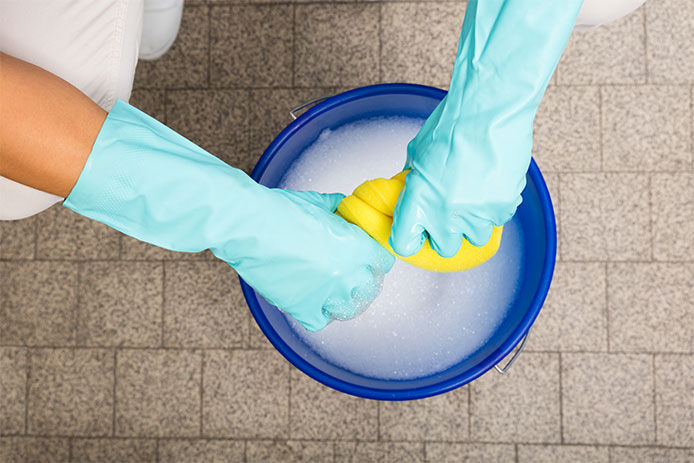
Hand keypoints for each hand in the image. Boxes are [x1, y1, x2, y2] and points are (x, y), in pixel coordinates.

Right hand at [64, 100, 393, 331]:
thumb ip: (341, 210)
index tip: (369, 257)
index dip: (376, 258)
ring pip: (349, 309)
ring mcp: (324, 294)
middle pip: (370, 288)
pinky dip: (318, 313)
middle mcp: (345, 274)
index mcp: (355, 246)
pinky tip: (312, 300)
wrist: (247, 225)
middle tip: (352, 274)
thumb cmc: (279, 209)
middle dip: (364, 280)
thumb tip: (349, 210)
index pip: (383, 262)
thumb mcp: (319, 203)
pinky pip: (320, 321)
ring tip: (335, 291)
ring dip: (345, 300)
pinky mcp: (300, 307)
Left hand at [389, 0, 581, 257]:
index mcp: (418, 199)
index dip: (409, 239)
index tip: (414, 233)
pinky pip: (498, 219)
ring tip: (473, 195)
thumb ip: (413, 180)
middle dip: (446, 235)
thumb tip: (409, 194)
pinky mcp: (503, 206)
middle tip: (448, 214)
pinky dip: (495, 206)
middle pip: (445, 249)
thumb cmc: (453, 124)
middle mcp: (445, 213)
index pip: (404, 243)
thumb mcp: (418, 154)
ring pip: (476, 237)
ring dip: (473, 222)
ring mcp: (476, 213)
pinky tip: (491, 182)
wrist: (490, 109)